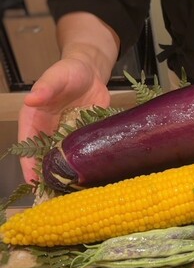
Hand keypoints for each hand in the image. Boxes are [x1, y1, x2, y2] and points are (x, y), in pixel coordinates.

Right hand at [18, 57, 110, 183]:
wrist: (92, 72)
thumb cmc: (69, 72)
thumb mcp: (57, 76)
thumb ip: (46, 87)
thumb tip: (31, 99)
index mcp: (34, 120)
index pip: (27, 147)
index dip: (28, 165)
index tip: (33, 182)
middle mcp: (47, 132)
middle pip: (44, 159)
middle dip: (48, 177)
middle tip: (54, 196)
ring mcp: (66, 138)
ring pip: (63, 161)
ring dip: (66, 176)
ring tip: (72, 194)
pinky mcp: (83, 139)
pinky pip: (82, 156)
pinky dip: (84, 168)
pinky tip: (91, 181)